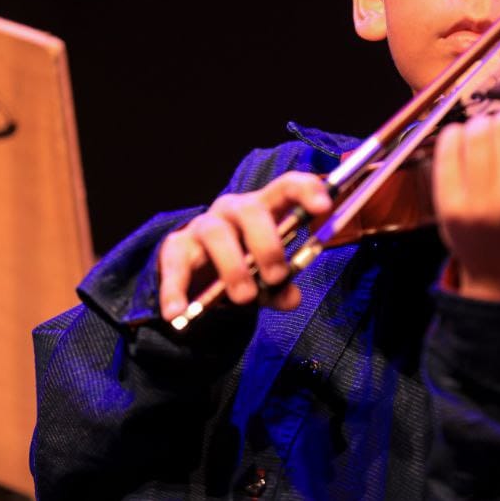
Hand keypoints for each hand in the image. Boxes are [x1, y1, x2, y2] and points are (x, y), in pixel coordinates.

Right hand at [158, 171, 331, 321]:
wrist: (197, 278)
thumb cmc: (242, 269)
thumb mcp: (265, 280)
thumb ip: (279, 287)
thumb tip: (291, 297)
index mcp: (264, 210)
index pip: (286, 187)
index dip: (306, 191)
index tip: (324, 206)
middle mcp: (233, 210)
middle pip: (250, 211)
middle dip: (266, 244)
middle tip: (276, 277)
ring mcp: (202, 226)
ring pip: (216, 234)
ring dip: (233, 267)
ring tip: (244, 298)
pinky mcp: (175, 247)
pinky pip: (175, 264)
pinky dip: (175, 290)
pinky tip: (177, 313)